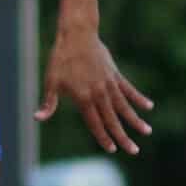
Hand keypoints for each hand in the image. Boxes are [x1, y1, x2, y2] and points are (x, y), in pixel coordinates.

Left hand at [35, 29, 153, 153]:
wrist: (77, 34)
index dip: (103, 137)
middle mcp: (99, 93)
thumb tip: (37, 117)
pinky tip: (148, 107)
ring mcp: (109, 84)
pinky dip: (138, 98)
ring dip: (135, 120)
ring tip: (147, 132)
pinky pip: (129, 89)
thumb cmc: (61, 58)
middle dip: (123, 136)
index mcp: (83, 98)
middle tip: (134, 151)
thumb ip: (48, 103)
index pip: (95, 123)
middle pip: (112, 119)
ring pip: (124, 106)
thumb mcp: (51, 81)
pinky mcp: (114, 74)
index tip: (112, 149)